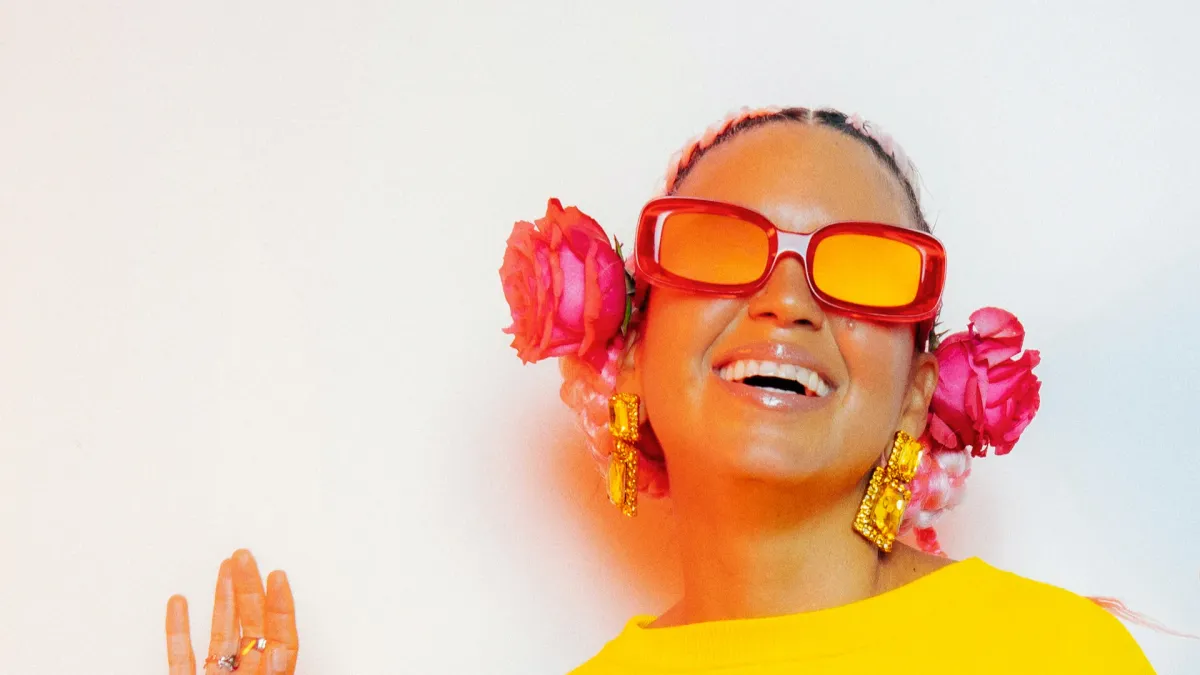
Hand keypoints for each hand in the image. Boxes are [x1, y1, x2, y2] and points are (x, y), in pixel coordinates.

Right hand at [166, 549, 298, 674]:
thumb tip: (277, 653)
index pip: (280, 638)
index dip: (279, 606)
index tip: (277, 576)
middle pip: (252, 626)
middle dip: (249, 589)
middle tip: (244, 558)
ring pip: (221, 635)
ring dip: (222, 599)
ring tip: (226, 568)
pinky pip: (182, 657)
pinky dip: (178, 631)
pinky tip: (179, 604)